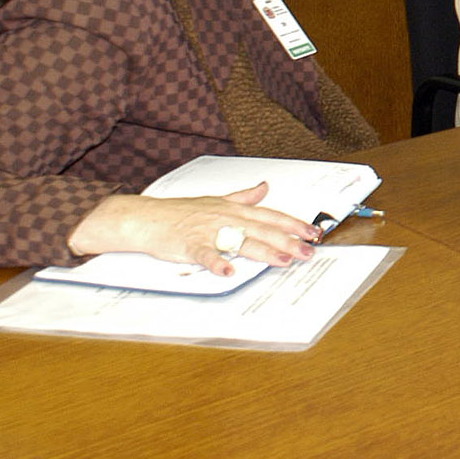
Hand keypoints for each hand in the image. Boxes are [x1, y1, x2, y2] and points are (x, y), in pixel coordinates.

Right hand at [67, 182, 322, 277]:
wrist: (146, 217)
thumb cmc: (180, 212)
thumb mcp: (216, 200)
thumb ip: (243, 196)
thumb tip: (264, 187)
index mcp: (234, 209)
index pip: (271, 216)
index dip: (294, 224)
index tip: (313, 233)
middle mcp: (226, 218)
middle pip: (263, 230)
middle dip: (288, 241)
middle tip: (308, 252)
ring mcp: (208, 231)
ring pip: (241, 241)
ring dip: (264, 251)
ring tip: (283, 261)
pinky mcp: (190, 245)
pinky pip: (206, 255)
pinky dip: (217, 263)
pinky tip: (229, 271)